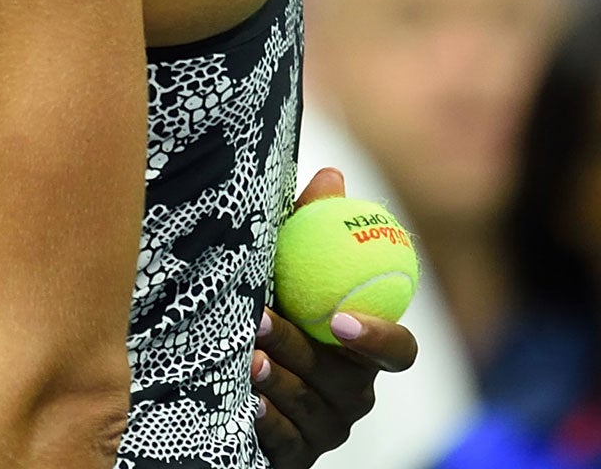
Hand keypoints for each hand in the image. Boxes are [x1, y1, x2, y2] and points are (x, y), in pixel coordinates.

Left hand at [251, 168, 419, 467]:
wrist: (217, 370)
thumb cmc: (263, 304)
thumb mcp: (280, 265)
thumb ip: (308, 227)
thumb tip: (332, 175)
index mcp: (361, 349)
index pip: (398, 351)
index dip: (380, 337)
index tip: (340, 318)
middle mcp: (353, 392)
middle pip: (343, 378)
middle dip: (300, 348)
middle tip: (259, 320)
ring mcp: (327, 428)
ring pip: (312, 410)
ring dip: (277, 381)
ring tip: (243, 356)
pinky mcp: (296, 455)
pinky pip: (288, 444)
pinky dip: (268, 423)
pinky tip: (246, 405)